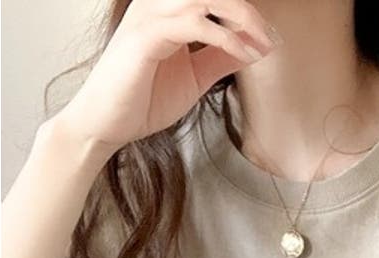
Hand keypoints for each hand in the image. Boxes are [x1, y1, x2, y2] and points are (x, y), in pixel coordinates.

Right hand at [55, 0, 281, 154]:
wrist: (107, 124)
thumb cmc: (143, 101)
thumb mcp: (194, 78)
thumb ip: (219, 60)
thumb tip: (253, 49)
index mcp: (167, 11)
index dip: (246, 14)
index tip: (270, 40)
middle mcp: (157, 5)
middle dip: (248, 12)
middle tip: (271, 39)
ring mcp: (149, 16)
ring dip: (241, 18)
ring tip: (261, 45)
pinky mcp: (145, 35)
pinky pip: (193, 22)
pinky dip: (225, 38)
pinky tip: (243, 55)